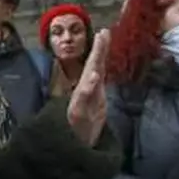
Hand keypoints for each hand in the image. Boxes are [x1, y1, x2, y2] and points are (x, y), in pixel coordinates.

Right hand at [68, 29, 110, 145]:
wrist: (73, 146)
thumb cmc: (83, 126)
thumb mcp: (90, 109)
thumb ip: (91, 91)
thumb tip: (96, 74)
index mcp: (91, 90)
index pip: (96, 67)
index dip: (100, 51)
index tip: (104, 33)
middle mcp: (86, 93)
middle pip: (93, 69)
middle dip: (98, 52)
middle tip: (104, 33)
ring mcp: (82, 102)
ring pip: (89, 79)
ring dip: (95, 61)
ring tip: (99, 47)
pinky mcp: (78, 112)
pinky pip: (84, 98)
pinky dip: (88, 87)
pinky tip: (93, 76)